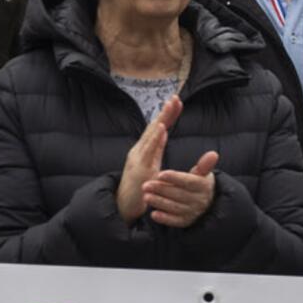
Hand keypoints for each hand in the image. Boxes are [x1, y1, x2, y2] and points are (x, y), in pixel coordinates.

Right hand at [116, 96, 181, 221]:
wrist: (125, 205)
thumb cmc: (140, 184)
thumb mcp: (152, 163)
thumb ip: (157, 149)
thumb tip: (164, 133)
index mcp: (145, 149)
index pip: (158, 128)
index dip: (168, 115)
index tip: (177, 101)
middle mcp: (140, 150)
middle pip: (154, 127)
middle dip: (165, 112)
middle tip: (176, 98)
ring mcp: (138, 158)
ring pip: (151, 136)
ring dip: (161, 120)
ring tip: (169, 106)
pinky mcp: (139, 168)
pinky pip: (148, 151)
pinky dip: (155, 138)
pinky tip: (162, 128)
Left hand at [142, 151, 218, 229]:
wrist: (206, 203)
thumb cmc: (198, 184)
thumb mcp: (202, 174)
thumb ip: (204, 165)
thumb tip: (213, 154)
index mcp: (203, 186)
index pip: (188, 181)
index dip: (174, 178)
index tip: (160, 174)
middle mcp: (199, 200)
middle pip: (178, 194)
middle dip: (161, 189)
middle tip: (145, 185)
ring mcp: (193, 212)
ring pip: (175, 207)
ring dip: (159, 202)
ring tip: (146, 197)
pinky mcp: (186, 221)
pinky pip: (175, 221)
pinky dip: (164, 218)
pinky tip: (153, 214)